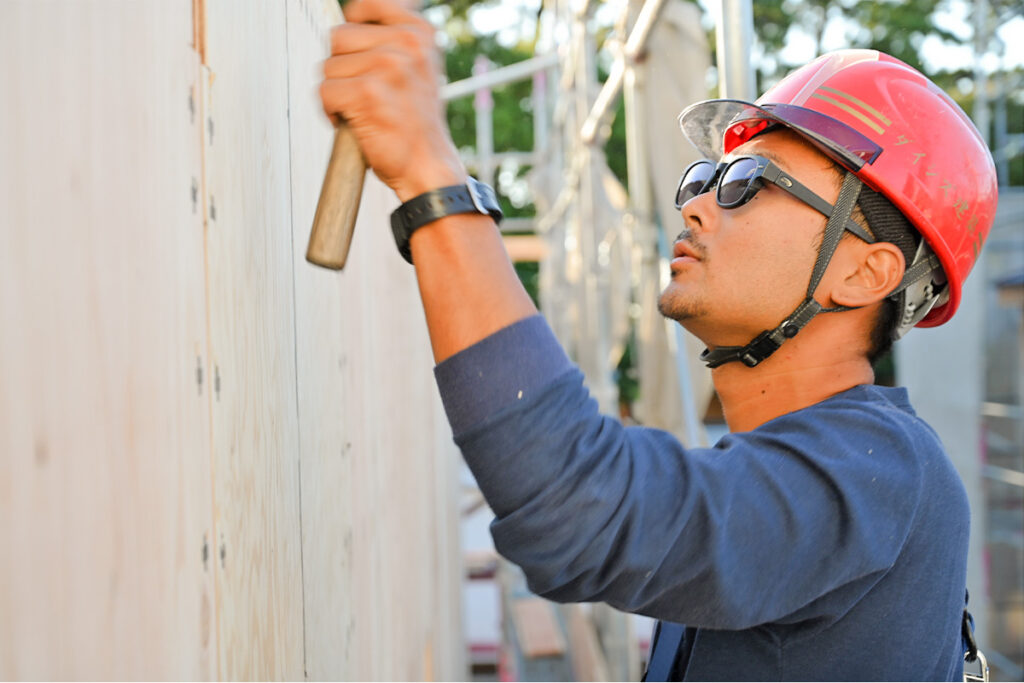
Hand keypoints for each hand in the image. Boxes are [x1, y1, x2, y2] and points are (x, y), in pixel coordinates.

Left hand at [320, 0, 466, 200]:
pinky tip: (354, 123)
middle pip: (339, 36)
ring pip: (329, 66)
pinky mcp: (367, 92)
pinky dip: (330, 112)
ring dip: (337, 92)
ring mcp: (387, 66)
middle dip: (342, 67)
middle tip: (364, 92)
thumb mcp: (419, 68)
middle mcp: (407, 44)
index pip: (367, 4)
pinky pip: (325, 91)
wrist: (428, 167)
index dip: (353, 24)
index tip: (359, 50)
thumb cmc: (416, 124)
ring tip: (363, 110)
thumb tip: (357, 13)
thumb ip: (395, 38)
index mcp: (420, 33)